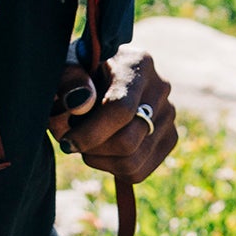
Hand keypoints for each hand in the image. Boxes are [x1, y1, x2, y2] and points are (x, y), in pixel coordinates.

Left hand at [48, 46, 179, 182]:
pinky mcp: (168, 139)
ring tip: (87, 141)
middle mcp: (160, 89)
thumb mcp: (67, 67)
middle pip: (128, 141)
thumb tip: (81, 104)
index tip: (67, 142)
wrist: (97, 77)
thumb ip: (69, 80)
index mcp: (138, 64)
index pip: (121, 109)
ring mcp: (168, 116)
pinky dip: (111, 168)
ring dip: (99, 159)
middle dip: (92, 149)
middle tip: (71, 141)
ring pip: (132, 162)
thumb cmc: (79, 72)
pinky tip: (100, 149)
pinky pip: (137, 172)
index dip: (91, 133)